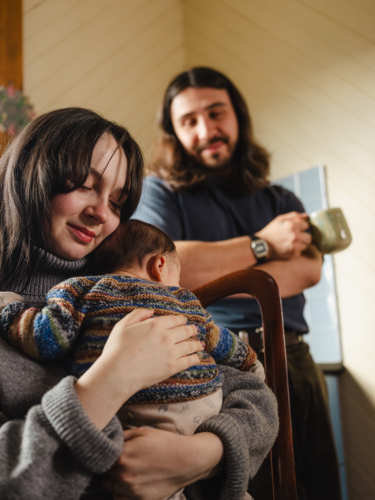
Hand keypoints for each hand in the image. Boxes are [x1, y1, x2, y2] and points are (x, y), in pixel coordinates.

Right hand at [100, 309, 201, 396]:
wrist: (117, 373)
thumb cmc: (117, 349)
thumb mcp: (123, 325)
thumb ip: (138, 314)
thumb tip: (152, 311)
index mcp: (156, 325)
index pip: (176, 319)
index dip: (182, 320)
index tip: (184, 321)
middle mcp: (167, 337)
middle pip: (186, 331)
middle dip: (192, 329)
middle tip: (195, 330)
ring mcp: (171, 352)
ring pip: (190, 345)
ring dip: (196, 343)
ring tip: (200, 344)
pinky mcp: (172, 367)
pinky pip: (189, 360)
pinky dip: (195, 358)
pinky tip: (197, 357)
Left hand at [102, 427, 223, 499]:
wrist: (187, 460)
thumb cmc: (164, 442)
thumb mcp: (142, 432)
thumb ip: (121, 437)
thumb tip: (107, 439)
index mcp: (122, 456)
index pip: (102, 457)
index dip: (106, 453)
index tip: (111, 451)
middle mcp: (124, 475)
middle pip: (105, 473)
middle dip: (111, 466)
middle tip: (122, 459)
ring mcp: (132, 491)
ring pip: (111, 487)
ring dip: (115, 480)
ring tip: (129, 470)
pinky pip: (120, 499)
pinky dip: (122, 493)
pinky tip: (132, 483)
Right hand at [256, 211, 310, 259]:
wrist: (262, 245)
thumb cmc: (271, 231)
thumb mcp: (279, 219)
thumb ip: (294, 215)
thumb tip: (307, 216)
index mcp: (292, 225)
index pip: (306, 225)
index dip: (300, 227)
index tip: (294, 229)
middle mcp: (295, 236)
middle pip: (309, 237)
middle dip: (302, 236)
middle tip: (294, 237)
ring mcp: (295, 246)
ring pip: (305, 245)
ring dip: (300, 244)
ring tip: (290, 243)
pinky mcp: (293, 254)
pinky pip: (300, 252)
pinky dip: (295, 250)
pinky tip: (288, 248)